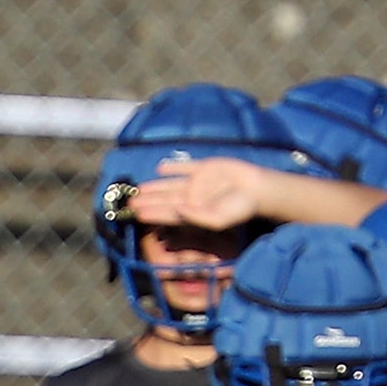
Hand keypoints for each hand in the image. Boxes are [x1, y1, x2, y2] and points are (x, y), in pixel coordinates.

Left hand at [127, 158, 267, 232]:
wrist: (257, 189)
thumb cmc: (239, 209)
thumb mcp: (217, 219)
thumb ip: (196, 217)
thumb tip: (177, 210)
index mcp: (191, 212)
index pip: (167, 214)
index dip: (151, 214)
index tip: (136, 214)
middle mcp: (191, 198)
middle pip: (164, 200)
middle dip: (147, 202)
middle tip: (128, 203)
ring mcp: (197, 182)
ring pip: (170, 184)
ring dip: (154, 187)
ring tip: (138, 189)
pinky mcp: (206, 167)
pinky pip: (186, 166)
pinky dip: (174, 166)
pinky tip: (160, 168)